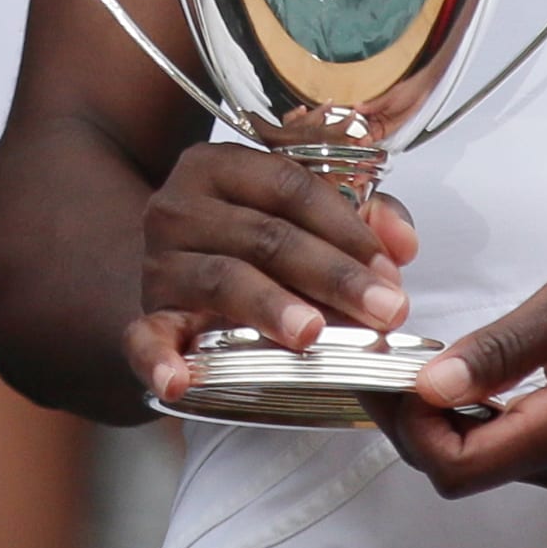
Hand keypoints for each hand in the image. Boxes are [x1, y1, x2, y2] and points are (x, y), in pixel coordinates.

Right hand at [122, 144, 420, 408]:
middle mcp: (180, 207)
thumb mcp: (295, 212)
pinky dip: (159, 360)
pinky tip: (179, 380)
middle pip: (264, 235)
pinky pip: (145, 338)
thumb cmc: (248, 239)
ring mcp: (159, 264)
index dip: (345, 225)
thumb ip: (356, 216)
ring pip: (223, 280)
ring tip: (313, 334)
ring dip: (271, 307)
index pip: (289, 185)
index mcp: (219, 167)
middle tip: (384, 310)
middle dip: (332, 274)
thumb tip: (402, 242)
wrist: (173, 269)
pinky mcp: (146, 316)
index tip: (390, 267)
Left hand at [372, 226, 546, 498]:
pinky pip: (504, 440)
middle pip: (459, 468)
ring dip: (435, 414)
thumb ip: (499, 350)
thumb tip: (429, 384)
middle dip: (410, 419)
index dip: (404, 425)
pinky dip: (467, 409)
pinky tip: (455, 365)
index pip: (455, 466)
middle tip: (382, 357)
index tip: (381, 371)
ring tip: (411, 355)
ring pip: (478, 456)